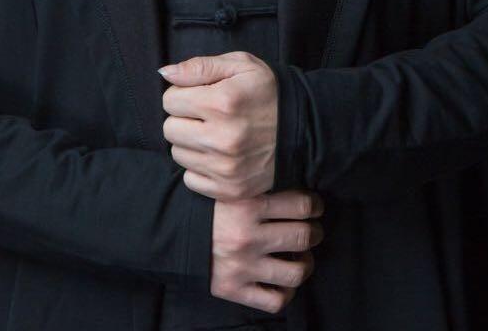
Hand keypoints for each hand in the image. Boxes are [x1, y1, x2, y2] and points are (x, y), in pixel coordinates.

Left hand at [159, 51, 277, 200]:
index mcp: (223, 102)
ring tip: (214, 133)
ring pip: (178, 154)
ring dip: (191, 142)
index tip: (201, 96)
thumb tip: (165, 73)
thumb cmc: (269, 93)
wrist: (305, 130)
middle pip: (170, 129)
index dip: (183, 94)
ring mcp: (226, 167)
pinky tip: (218, 155)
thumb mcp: (241, 66)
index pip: (170, 100)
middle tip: (205, 115)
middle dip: (183, 118)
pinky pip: (190, 179)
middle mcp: (222, 137)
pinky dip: (199, 167)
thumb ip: (200, 66)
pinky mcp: (229, 189)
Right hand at [209, 188, 324, 313]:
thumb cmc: (208, 208)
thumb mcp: (232, 188)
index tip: (314, 207)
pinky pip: (275, 300)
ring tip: (302, 257)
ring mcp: (243, 266)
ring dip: (306, 264)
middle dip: (315, 233)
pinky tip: (283, 281)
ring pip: (296, 272)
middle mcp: (247, 236)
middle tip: (312, 231)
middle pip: (304, 237)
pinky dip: (286, 292)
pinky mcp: (235, 290)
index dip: (315, 205)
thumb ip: (260, 187)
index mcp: (248, 204)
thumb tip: (297, 187)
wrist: (172, 234)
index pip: (301, 205)